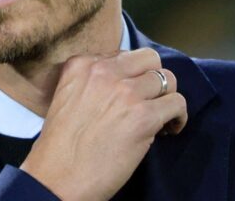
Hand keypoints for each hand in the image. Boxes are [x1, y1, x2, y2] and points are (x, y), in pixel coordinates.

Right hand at [19, 48, 187, 199]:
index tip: (131, 94)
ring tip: (161, 119)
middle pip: (149, 59)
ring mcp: (125, 92)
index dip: (131, 76)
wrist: (56, 179)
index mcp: (82, 65)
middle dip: (153, 79)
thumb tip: (125, 83)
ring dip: (166, 99)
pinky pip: (177, 103)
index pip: (123, 55)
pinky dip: (178, 117)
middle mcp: (104, 71)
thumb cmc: (60, 148)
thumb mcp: (66, 97)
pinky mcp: (143, 117)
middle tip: (150, 101)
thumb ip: (92, 83)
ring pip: (167, 79)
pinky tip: (169, 130)